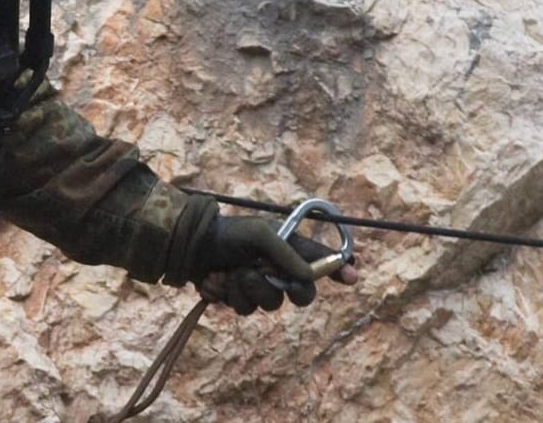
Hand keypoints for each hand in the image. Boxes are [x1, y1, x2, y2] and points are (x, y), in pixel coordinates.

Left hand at [193, 216, 351, 314]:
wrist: (189, 246)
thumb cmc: (228, 233)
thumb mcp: (260, 234)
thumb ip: (285, 253)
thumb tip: (307, 275)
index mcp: (288, 250)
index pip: (321, 263)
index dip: (340, 270)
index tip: (353, 276)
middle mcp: (278, 270)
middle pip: (300, 295)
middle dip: (275, 286)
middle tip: (255, 272)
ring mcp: (258, 287)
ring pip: (267, 304)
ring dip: (244, 288)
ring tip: (228, 272)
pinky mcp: (239, 300)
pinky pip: (242, 309)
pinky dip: (226, 294)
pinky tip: (214, 280)